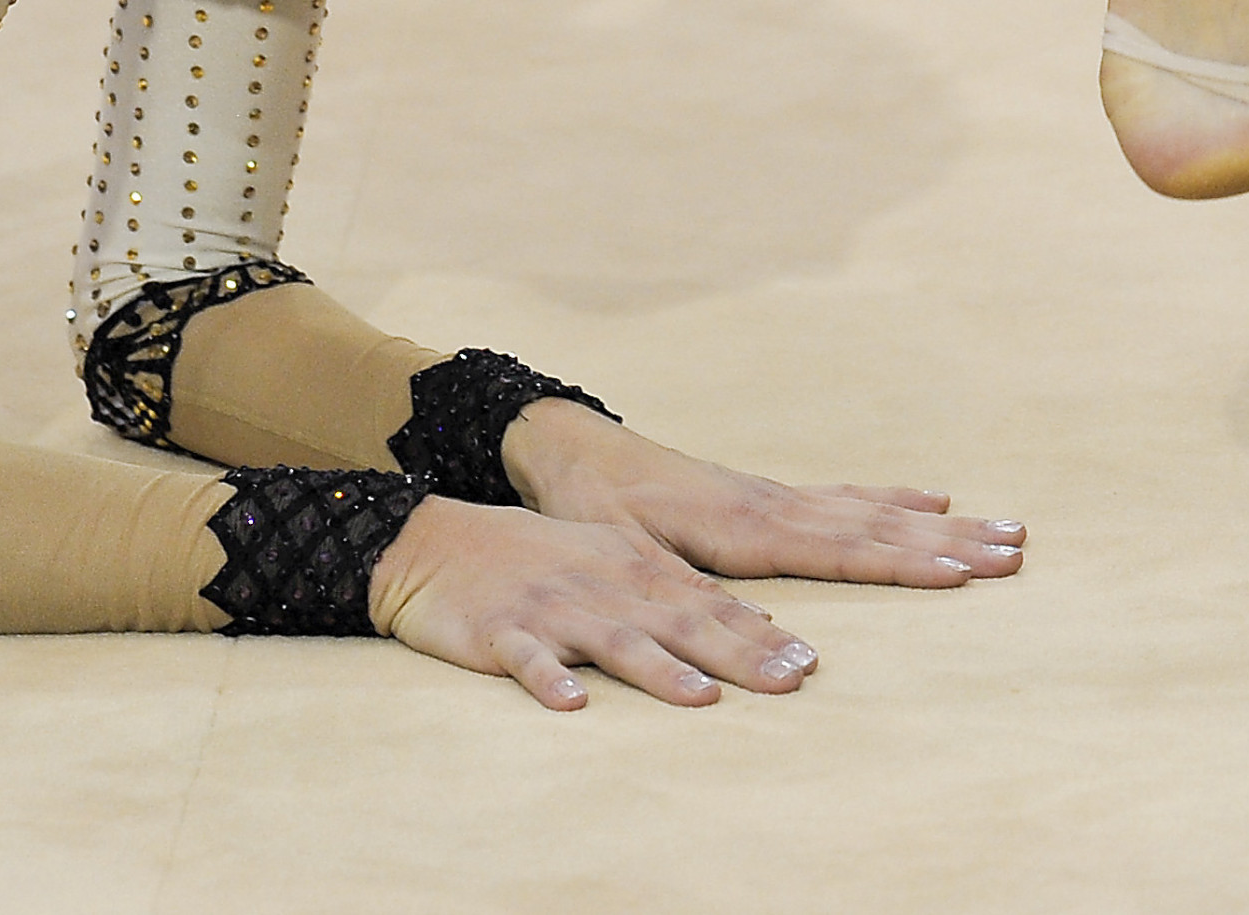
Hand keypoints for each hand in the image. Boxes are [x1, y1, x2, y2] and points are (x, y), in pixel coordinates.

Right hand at [367, 493, 819, 711]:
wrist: (440, 544)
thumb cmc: (536, 556)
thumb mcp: (614, 555)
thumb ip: (680, 585)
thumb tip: (755, 617)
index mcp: (632, 568)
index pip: (707, 603)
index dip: (759, 634)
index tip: (809, 662)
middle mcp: (602, 587)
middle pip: (677, 624)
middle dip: (735, 654)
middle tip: (787, 681)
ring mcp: (552, 610)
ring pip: (612, 641)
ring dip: (657, 670)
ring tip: (700, 698)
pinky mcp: (502, 634)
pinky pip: (528, 661)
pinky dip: (550, 680)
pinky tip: (572, 703)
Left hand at [500, 400, 1027, 586]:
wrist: (568, 448)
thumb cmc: (593, 508)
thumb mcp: (629, 559)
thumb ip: (694, 599)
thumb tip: (771, 637)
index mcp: (748, 528)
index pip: (844, 549)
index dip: (906, 562)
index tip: (965, 572)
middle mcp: (775, 506)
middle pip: (880, 524)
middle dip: (950, 541)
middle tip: (1018, 548)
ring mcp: (776, 496)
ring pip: (875, 507)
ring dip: (940, 521)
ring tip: (1003, 527)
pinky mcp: (768, 494)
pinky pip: (849, 495)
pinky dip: (896, 496)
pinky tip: (930, 496)